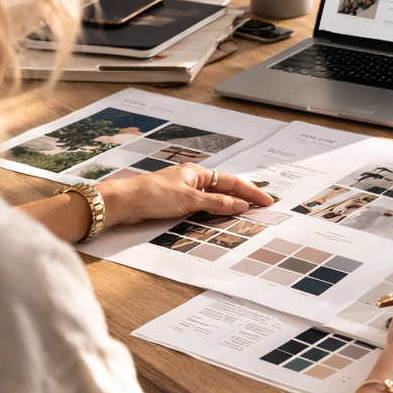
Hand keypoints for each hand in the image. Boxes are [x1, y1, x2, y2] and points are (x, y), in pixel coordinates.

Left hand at [101, 164, 273, 226]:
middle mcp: (193, 181)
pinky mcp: (177, 205)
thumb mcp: (190, 200)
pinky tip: (222, 219)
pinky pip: (203, 209)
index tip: (266, 200)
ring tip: (247, 214)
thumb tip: (240, 205)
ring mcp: (185, 193)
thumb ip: (217, 203)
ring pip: (214, 200)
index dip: (250, 192)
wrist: (126, 203)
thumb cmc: (153, 194)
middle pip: (224, 189)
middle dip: (244, 197)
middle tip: (262, 207)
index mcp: (197, 173)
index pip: (231, 182)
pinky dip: (215, 213)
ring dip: (229, 207)